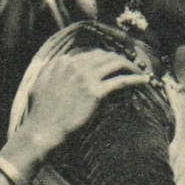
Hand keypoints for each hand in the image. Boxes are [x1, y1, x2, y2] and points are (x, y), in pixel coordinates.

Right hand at [13, 49, 151, 155]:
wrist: (42, 130)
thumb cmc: (39, 114)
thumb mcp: (40, 84)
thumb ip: (52, 70)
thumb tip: (63, 61)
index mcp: (62, 63)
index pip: (90, 55)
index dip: (104, 59)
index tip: (113, 66)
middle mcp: (75, 66)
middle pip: (105, 55)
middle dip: (119, 59)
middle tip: (129, 67)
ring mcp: (86, 77)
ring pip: (115, 63)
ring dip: (130, 66)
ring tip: (138, 72)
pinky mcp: (96, 92)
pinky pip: (121, 81)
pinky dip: (135, 79)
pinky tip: (144, 81)